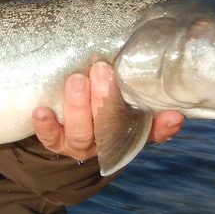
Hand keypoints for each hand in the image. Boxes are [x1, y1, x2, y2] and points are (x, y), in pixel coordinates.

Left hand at [32, 61, 183, 161]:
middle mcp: (106, 141)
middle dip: (105, 97)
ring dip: (78, 106)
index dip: (163, 126)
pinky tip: (41, 110)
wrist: (64, 124)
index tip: (173, 114)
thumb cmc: (100, 103)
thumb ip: (140, 94)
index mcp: (128, 131)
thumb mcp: (120, 98)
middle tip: (102, 70)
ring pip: (81, 132)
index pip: (151, 132)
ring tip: (76, 80)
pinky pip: (50, 138)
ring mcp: (80, 143)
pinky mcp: (55, 142)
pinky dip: (46, 125)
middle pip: (109, 126)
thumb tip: (173, 102)